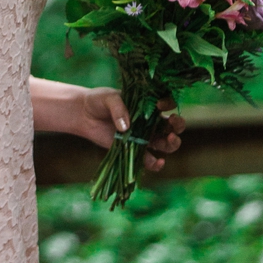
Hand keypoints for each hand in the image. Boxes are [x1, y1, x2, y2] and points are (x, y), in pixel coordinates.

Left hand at [41, 85, 184, 172]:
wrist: (85, 115)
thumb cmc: (99, 101)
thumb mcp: (108, 98)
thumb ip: (118, 108)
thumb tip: (126, 127)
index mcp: (149, 105)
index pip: (168, 104)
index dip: (169, 104)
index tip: (160, 104)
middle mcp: (151, 122)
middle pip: (173, 126)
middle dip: (178, 125)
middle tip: (173, 123)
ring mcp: (145, 138)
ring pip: (166, 144)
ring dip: (172, 144)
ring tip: (169, 140)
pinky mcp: (135, 151)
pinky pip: (150, 160)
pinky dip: (156, 164)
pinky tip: (159, 162)